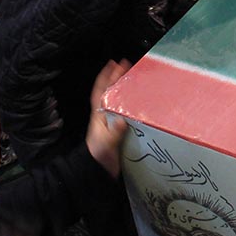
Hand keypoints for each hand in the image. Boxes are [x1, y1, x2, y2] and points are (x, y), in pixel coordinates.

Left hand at [85, 59, 131, 178]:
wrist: (97, 172)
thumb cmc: (99, 156)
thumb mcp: (106, 143)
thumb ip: (113, 132)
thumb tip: (121, 120)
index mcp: (100, 115)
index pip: (102, 91)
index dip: (107, 76)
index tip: (114, 63)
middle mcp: (105, 116)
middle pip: (110, 92)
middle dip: (116, 78)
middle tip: (126, 65)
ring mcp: (111, 123)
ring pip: (117, 100)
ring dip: (123, 88)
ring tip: (133, 78)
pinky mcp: (119, 131)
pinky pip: (125, 112)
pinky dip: (131, 104)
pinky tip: (139, 102)